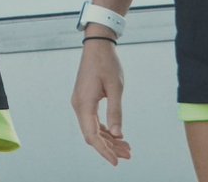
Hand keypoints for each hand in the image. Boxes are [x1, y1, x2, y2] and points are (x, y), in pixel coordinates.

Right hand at [71, 39, 131, 165]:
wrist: (97, 45)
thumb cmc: (107, 63)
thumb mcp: (115, 88)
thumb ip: (116, 112)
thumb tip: (118, 134)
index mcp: (84, 104)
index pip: (92, 135)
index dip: (104, 151)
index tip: (117, 161)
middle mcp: (79, 105)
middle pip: (92, 135)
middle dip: (109, 147)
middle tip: (128, 154)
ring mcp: (80, 103)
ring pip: (93, 128)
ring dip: (108, 139)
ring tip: (126, 147)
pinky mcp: (84, 99)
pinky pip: (93, 120)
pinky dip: (105, 129)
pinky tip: (117, 134)